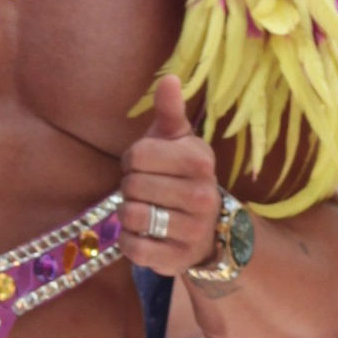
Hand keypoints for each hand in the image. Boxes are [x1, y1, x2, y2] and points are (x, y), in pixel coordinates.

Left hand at [120, 73, 220, 274]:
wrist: (208, 230)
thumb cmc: (182, 176)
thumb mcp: (178, 141)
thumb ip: (170, 111)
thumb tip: (169, 78)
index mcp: (200, 160)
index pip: (136, 156)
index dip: (132, 161)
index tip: (145, 166)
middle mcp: (203, 196)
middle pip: (132, 186)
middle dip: (131, 188)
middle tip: (146, 191)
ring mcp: (192, 230)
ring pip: (131, 216)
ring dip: (129, 214)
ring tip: (146, 211)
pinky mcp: (177, 260)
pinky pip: (133, 248)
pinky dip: (129, 241)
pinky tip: (144, 234)